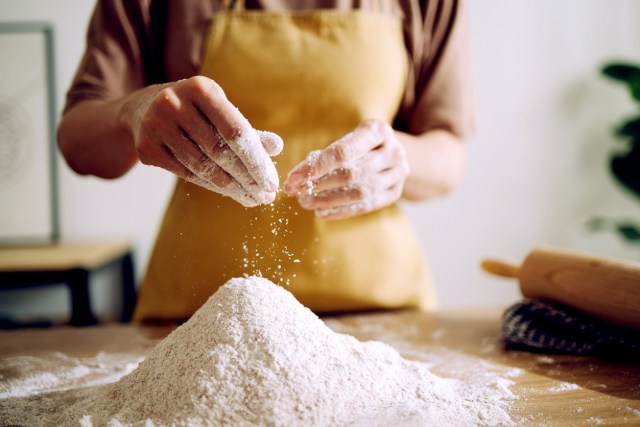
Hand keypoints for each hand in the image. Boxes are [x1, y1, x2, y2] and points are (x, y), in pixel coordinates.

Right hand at [124, 76, 282, 206]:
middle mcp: (175, 102)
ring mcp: (156, 124)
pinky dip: (210, 186)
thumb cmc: (196, 112)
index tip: (271, 183)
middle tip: (264, 197)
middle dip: (247, 179)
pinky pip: (185, 173)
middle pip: (220, 152)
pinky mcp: (146, 146)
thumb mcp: (221, 112)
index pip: (236, 132)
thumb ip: (247, 131)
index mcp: (201, 88)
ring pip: (202, 166)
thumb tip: (277, 147)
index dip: (256, 161)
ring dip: (232, 188)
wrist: (144, 109)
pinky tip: (229, 193)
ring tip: (251, 199)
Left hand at [283, 119, 408, 218]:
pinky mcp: (395, 192)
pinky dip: (342, 211)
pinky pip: (366, 206)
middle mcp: (393, 151)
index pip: (343, 152)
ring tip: (306, 202)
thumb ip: (327, 154)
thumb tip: (300, 176)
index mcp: (378, 131)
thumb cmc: (362, 143)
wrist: (393, 151)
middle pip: (351, 174)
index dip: (316, 166)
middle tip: (296, 192)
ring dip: (328, 200)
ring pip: (360, 192)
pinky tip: (322, 212)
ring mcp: (398, 174)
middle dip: (319, 184)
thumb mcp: (349, 137)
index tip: (294, 177)